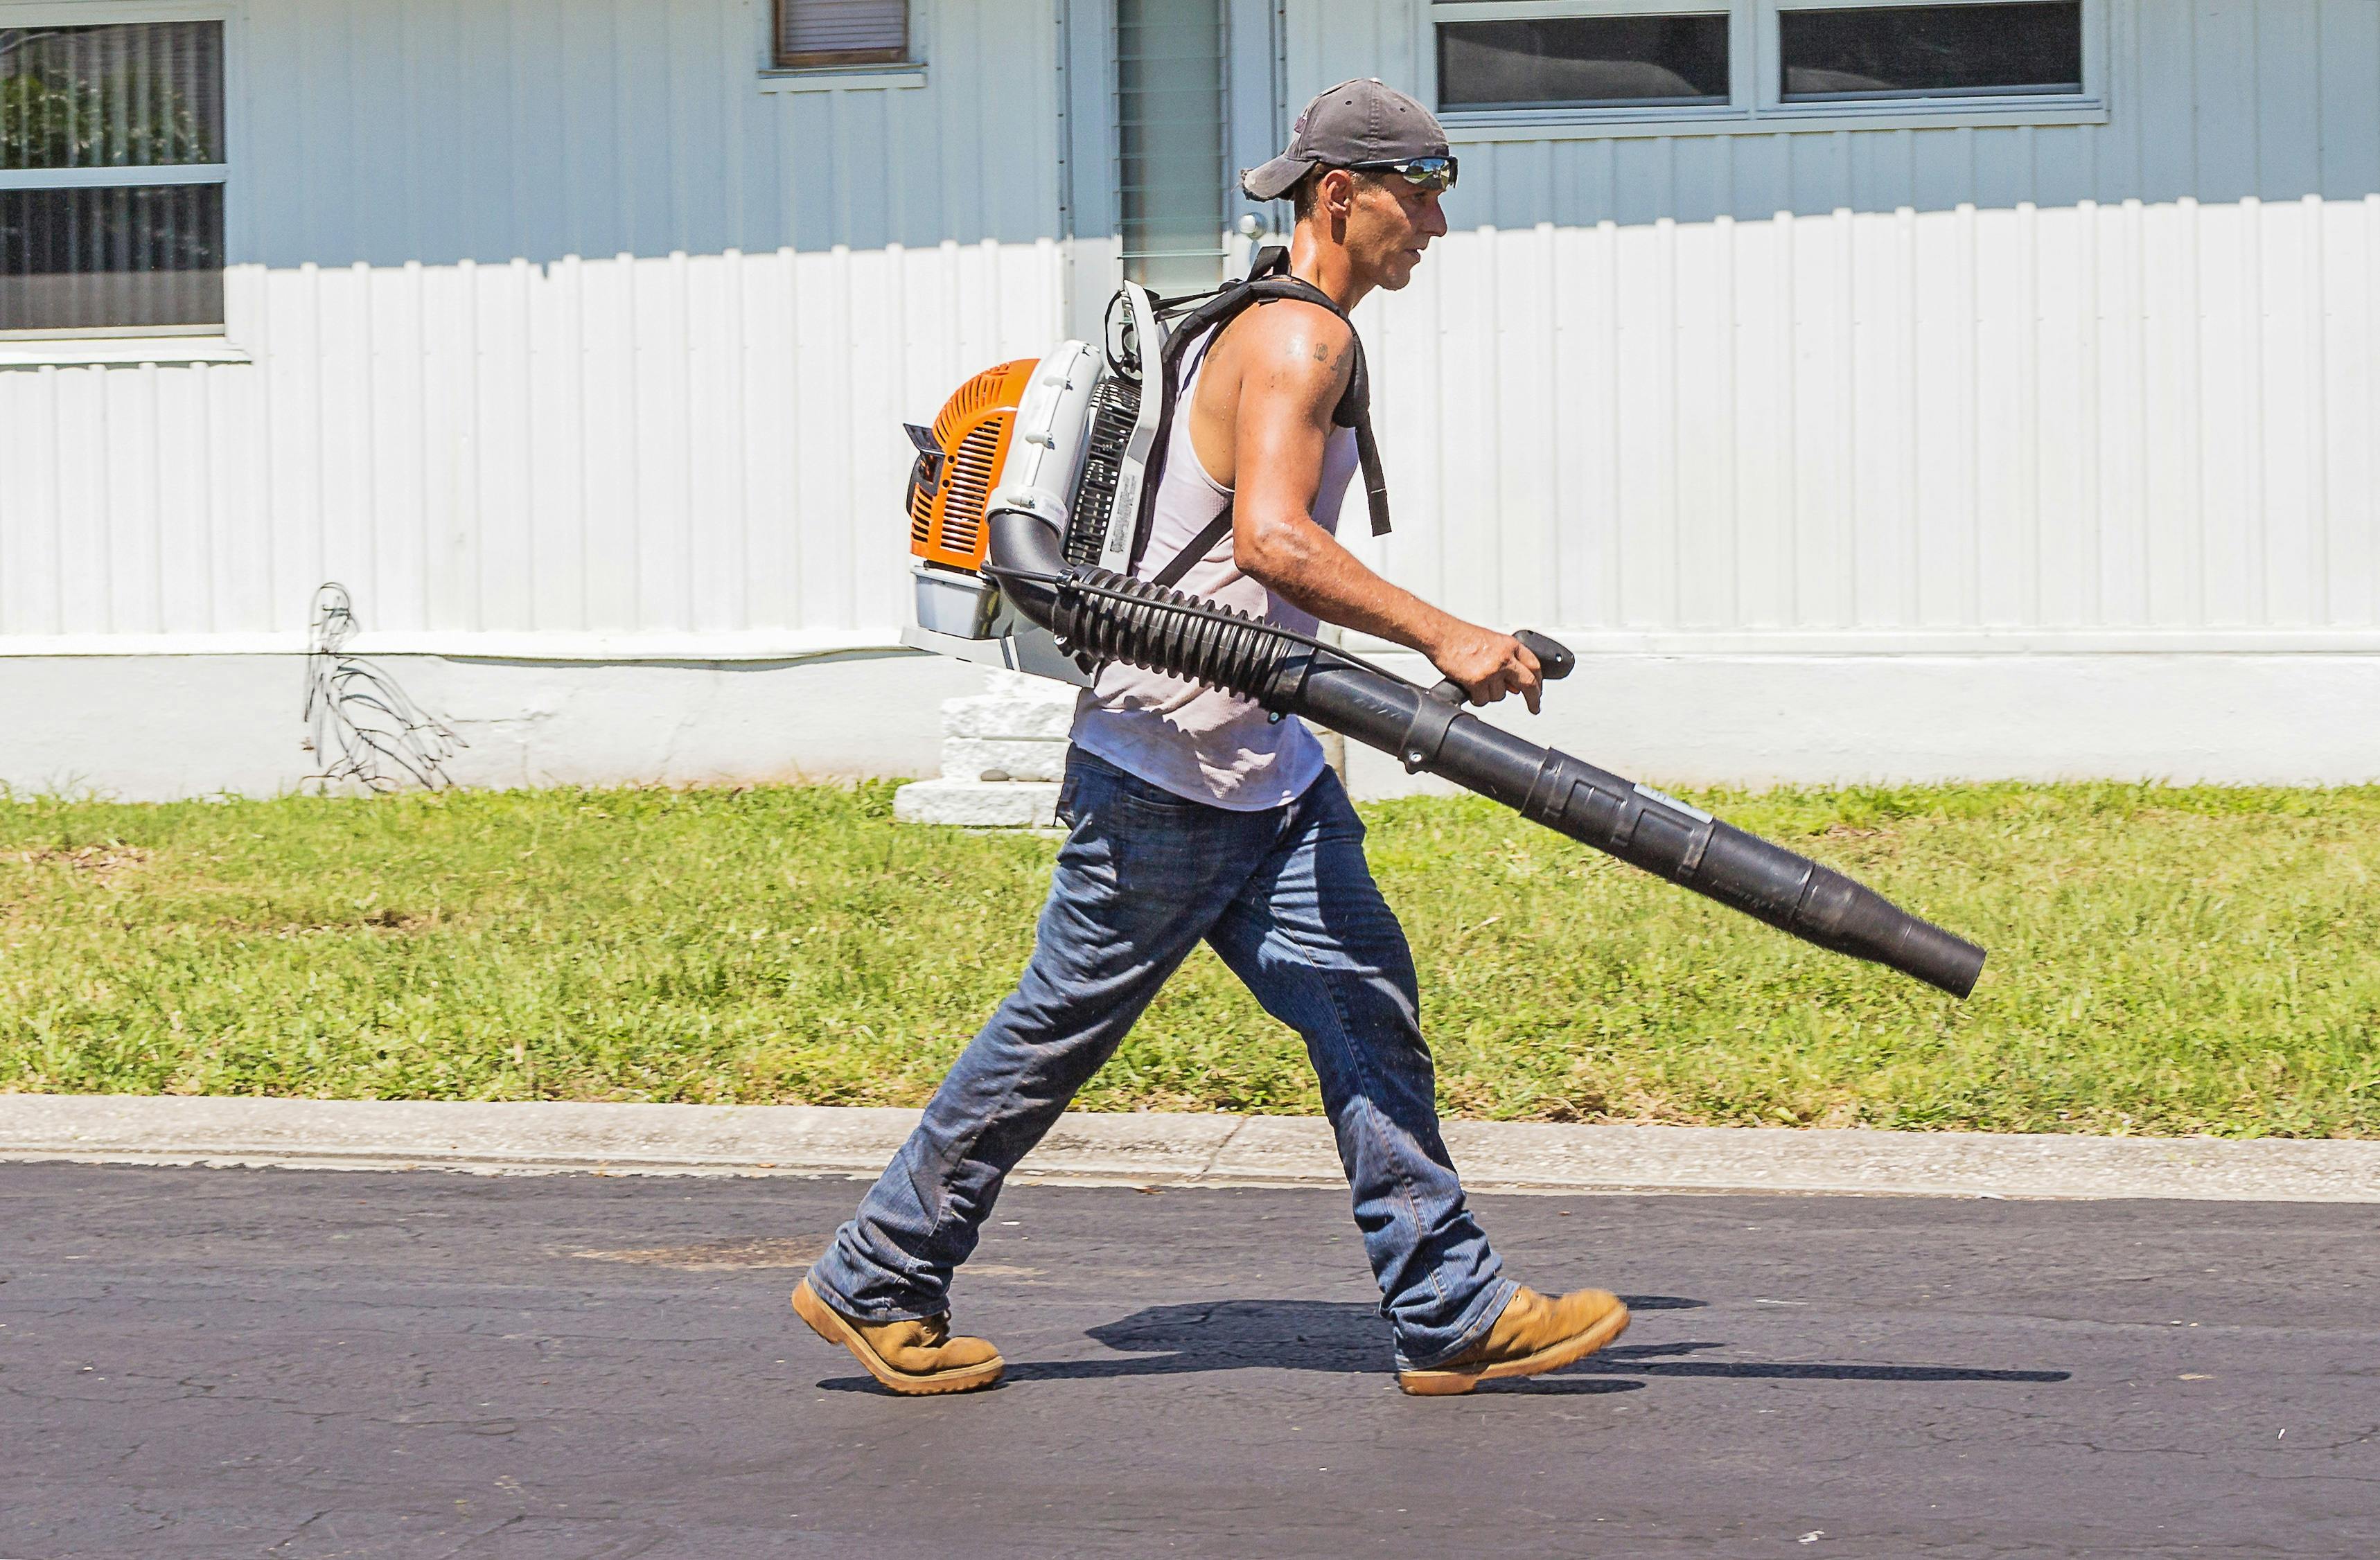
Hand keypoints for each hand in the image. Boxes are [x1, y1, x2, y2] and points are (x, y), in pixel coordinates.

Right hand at [1427, 621, 1542, 713]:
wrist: (1441, 635)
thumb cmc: (1461, 636)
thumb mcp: (1491, 642)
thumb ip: (1506, 661)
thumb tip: (1515, 686)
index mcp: (1510, 645)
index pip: (1534, 665)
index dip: (1539, 681)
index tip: (1538, 691)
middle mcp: (1504, 657)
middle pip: (1528, 683)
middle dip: (1533, 699)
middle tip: (1534, 707)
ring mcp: (1492, 670)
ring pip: (1501, 695)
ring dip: (1490, 694)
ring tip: (1477, 681)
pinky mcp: (1478, 681)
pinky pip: (1483, 700)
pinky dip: (1477, 698)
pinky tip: (1470, 688)